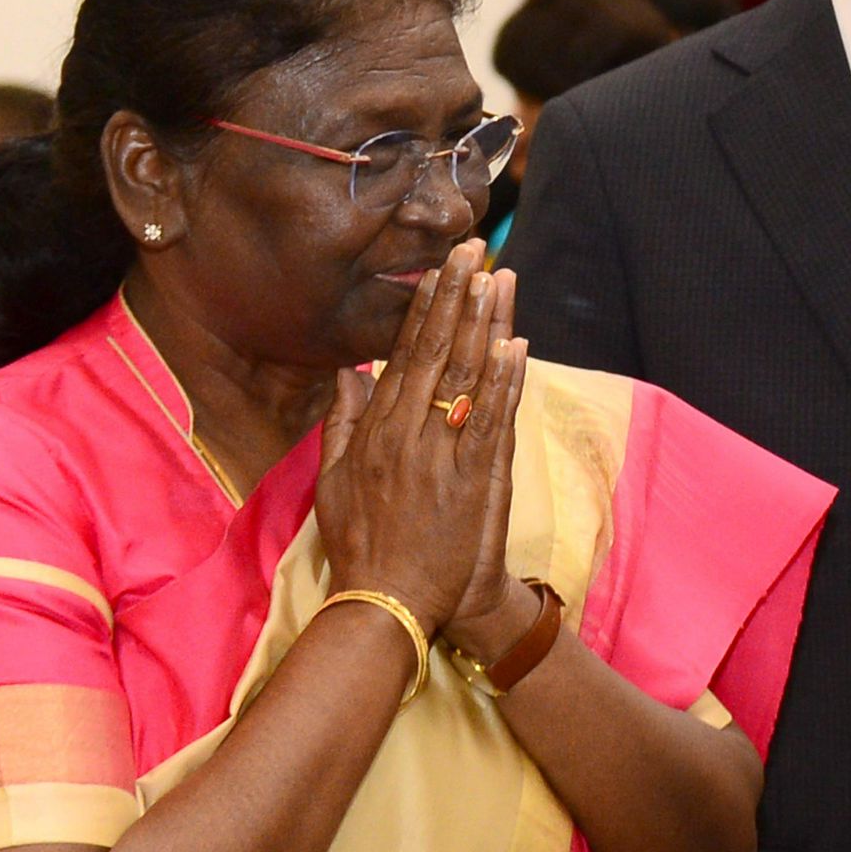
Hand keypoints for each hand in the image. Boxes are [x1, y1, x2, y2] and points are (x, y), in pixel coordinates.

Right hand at [314, 243, 521, 633]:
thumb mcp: (334, 482)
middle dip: (458, 297)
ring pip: (467, 378)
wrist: (390, 604)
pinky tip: (516, 346)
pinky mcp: (473, 481)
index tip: (443, 269)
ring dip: (486, 324)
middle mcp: (408, 434)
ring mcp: (442, 455)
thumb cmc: (363, 546)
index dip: (427, 308)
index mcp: (377, 431)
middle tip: (475, 247)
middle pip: (438, 352)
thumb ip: (341, 423)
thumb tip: (349, 372)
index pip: (405, 354)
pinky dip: (505, 383)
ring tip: (499, 278)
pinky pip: (492, 423)